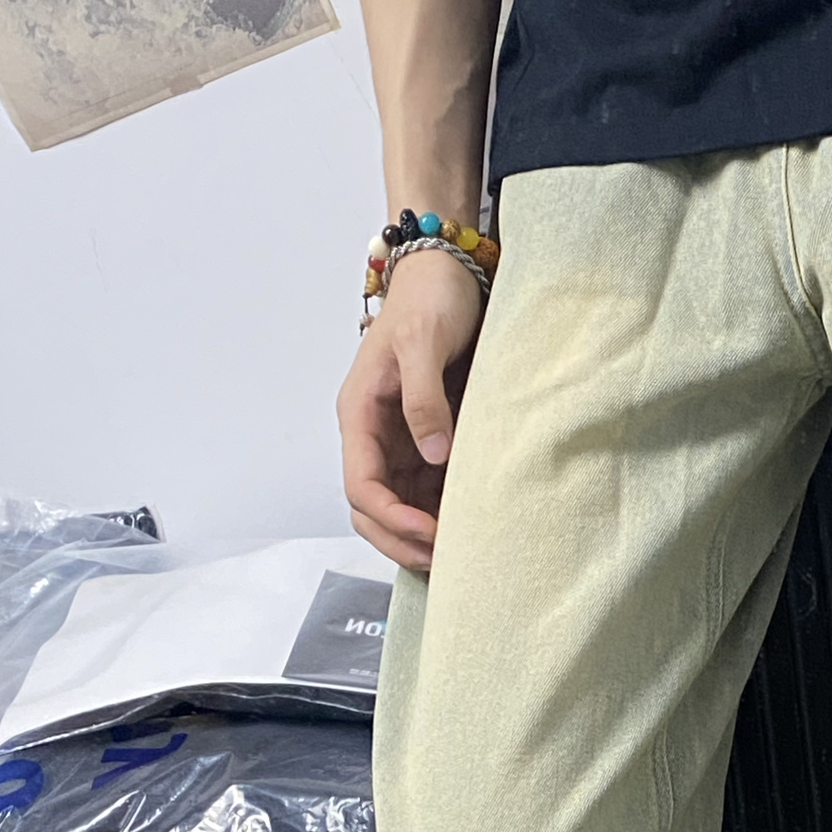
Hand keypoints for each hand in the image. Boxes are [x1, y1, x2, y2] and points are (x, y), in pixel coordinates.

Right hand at [337, 250, 487, 571]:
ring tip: (461, 549)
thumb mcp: (423, 343)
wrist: (448, 273)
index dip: (390, 518)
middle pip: (371, 508)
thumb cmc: (429, 299)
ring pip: (399, 505)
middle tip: (444, 559)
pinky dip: (442, 510)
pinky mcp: (426, 438)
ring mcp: (399, 440)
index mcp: (360, 414)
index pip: (361, 485)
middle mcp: (374, 434)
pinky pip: (427, 488)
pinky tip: (470, 521)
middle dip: (401, 539)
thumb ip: (424, 400)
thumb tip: (432, 455)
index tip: (428, 533)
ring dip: (422, 532)